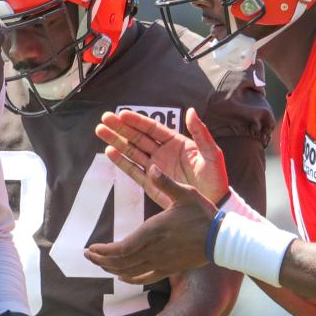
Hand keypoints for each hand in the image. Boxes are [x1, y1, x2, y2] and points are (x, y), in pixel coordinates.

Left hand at [85, 165, 217, 282]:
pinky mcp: (168, 269)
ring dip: (111, 268)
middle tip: (88, 255)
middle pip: (120, 262)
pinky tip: (121, 276)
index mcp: (153, 231)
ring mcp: (161, 262)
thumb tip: (152, 167)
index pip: (121, 248)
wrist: (221, 239)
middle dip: (101, 260)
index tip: (91, 247)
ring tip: (100, 263)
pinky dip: (130, 278)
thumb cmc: (203, 214)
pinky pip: (144, 278)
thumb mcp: (185, 193)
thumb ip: (165, 182)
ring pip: (129, 271)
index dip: (103, 251)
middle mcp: (154, 250)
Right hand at [95, 107, 228, 207]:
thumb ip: (201, 133)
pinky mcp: (151, 184)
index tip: (122, 115)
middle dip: (121, 128)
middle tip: (104, 119)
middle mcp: (163, 153)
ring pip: (132, 151)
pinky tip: (110, 152)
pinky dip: (122, 162)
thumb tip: (191, 111)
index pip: (152, 129)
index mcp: (176, 143)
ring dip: (116, 141)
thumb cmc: (215, 178)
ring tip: (100, 131)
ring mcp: (155, 168)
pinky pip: (134, 171)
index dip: (137, 121)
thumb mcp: (212, 153)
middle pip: (137, 137)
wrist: (213, 205)